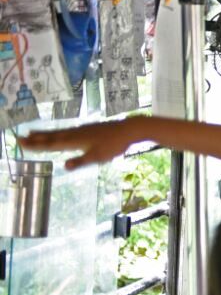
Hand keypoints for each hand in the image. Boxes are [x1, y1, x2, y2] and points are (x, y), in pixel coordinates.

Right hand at [20, 118, 143, 169]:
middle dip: (35, 138)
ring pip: (58, 132)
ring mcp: (81, 129)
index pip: (52, 144)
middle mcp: (75, 133)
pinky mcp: (87, 128)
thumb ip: (81, 161)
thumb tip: (65, 166)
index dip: (37, 145)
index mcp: (75, 140)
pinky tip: (57, 133)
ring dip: (44, 133)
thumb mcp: (98, 157)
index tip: (22, 144)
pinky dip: (57, 132)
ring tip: (31, 132)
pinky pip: (66, 130)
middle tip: (19, 138)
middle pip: (51, 136)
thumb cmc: (114, 145)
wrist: (128, 129)